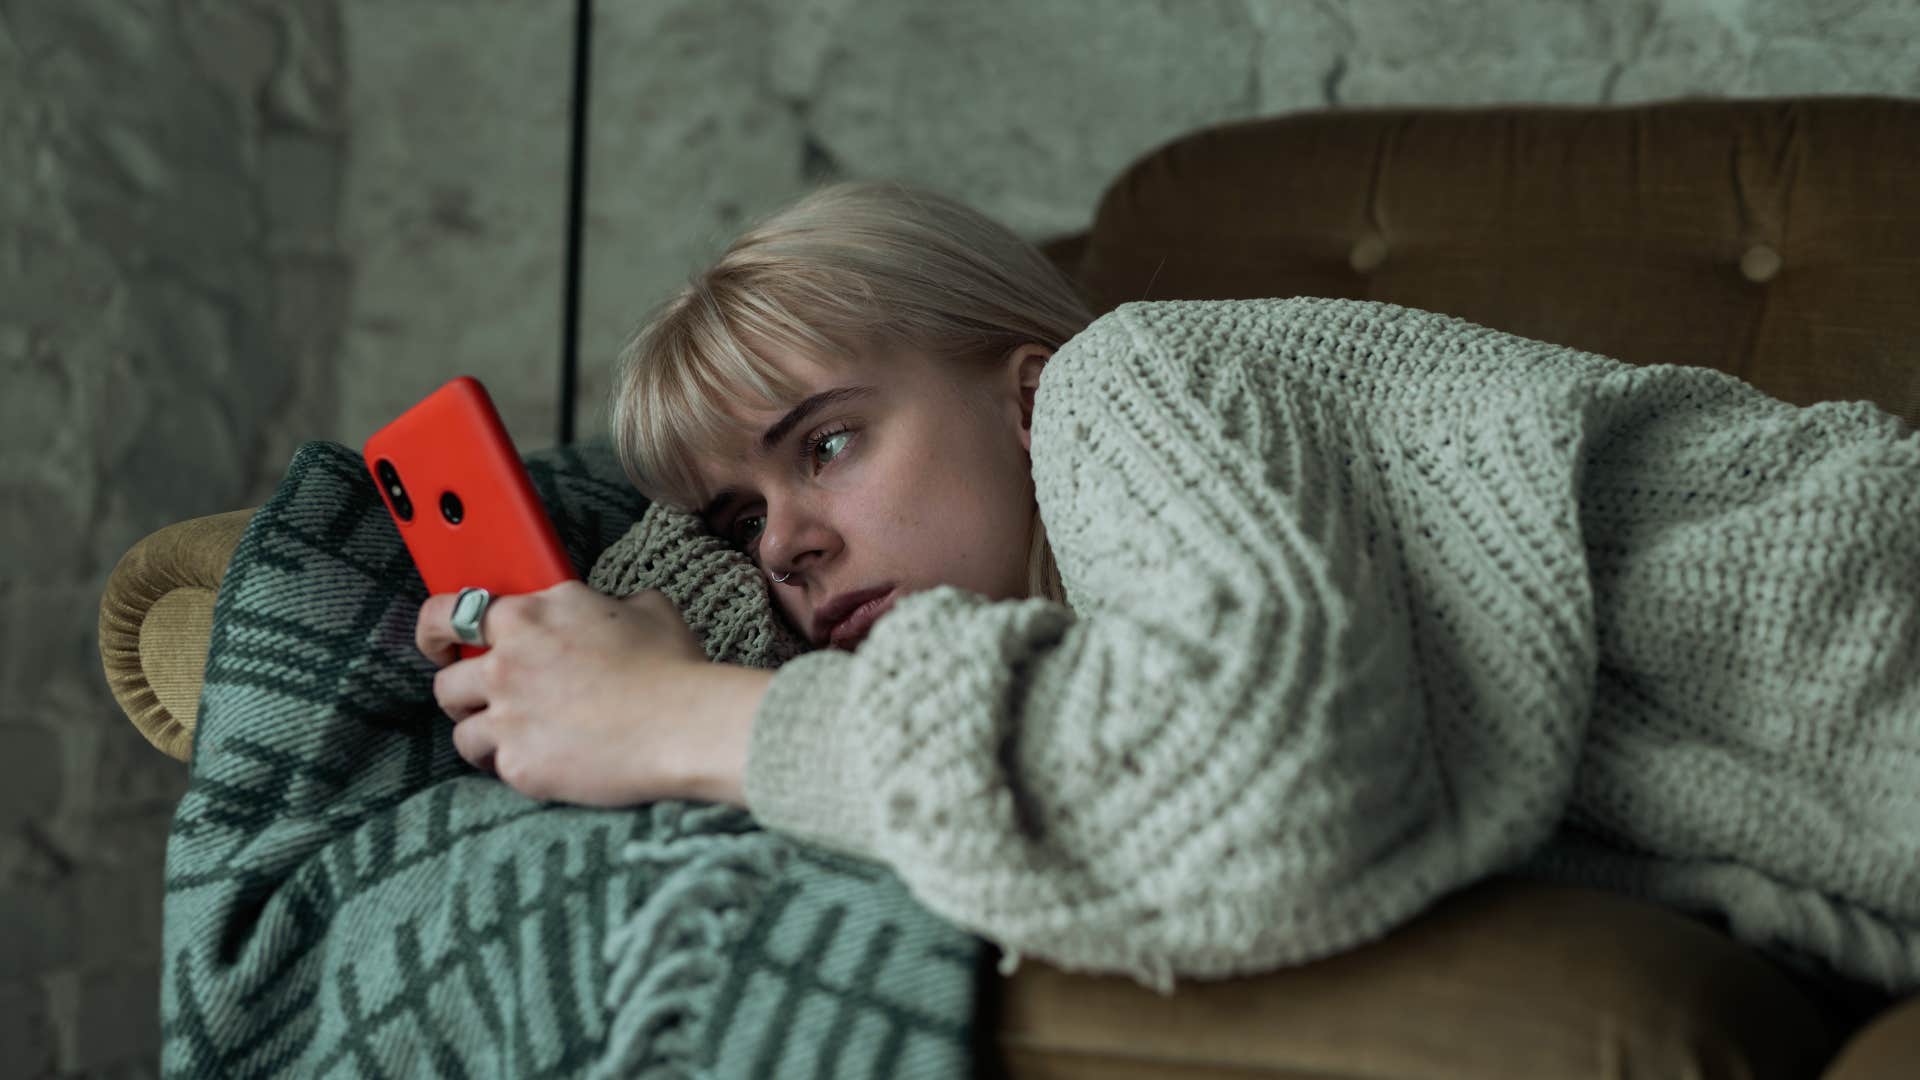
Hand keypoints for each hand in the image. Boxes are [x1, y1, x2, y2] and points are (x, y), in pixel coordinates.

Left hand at [414, 581, 770, 807]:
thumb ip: (608, 603)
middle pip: (446, 681)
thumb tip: (608, 608)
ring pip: (461, 730)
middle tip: (482, 702)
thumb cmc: (672, 666)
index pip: (451, 611)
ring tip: (517, 739)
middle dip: (461, 693)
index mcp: (530, 615)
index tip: (440, 644)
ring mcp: (508, 715)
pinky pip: (493, 767)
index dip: (436, 630)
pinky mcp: (517, 763)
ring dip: (483, 734)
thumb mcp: (647, 608)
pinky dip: (513, 767)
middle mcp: (507, 662)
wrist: (683, 726)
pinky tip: (544, 764)